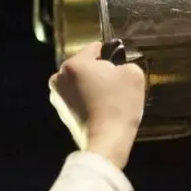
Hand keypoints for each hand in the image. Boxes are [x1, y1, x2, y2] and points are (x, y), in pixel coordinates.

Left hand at [49, 41, 145, 168]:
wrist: (106, 142)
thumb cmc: (118, 105)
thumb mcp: (133, 74)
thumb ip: (126, 62)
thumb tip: (118, 68)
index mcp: (73, 64)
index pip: (96, 48)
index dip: (112, 55)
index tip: (121, 68)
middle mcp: (58, 78)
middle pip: (86, 67)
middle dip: (100, 73)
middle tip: (117, 87)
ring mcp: (57, 98)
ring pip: (81, 84)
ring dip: (93, 88)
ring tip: (110, 102)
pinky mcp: (61, 115)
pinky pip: (79, 100)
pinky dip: (88, 103)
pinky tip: (102, 112)